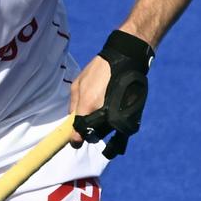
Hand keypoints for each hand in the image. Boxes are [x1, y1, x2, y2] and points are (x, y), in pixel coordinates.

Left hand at [71, 30, 151, 158]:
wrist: (126, 60)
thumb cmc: (99, 70)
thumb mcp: (78, 83)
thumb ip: (73, 104)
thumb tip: (72, 120)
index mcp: (88, 106)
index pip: (79, 135)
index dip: (75, 139)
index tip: (74, 140)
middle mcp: (103, 115)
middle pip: (92, 136)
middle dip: (88, 131)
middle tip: (87, 121)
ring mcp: (117, 117)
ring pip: (105, 132)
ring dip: (100, 128)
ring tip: (100, 112)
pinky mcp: (128, 116)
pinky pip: (117, 128)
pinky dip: (113, 126)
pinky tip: (110, 116)